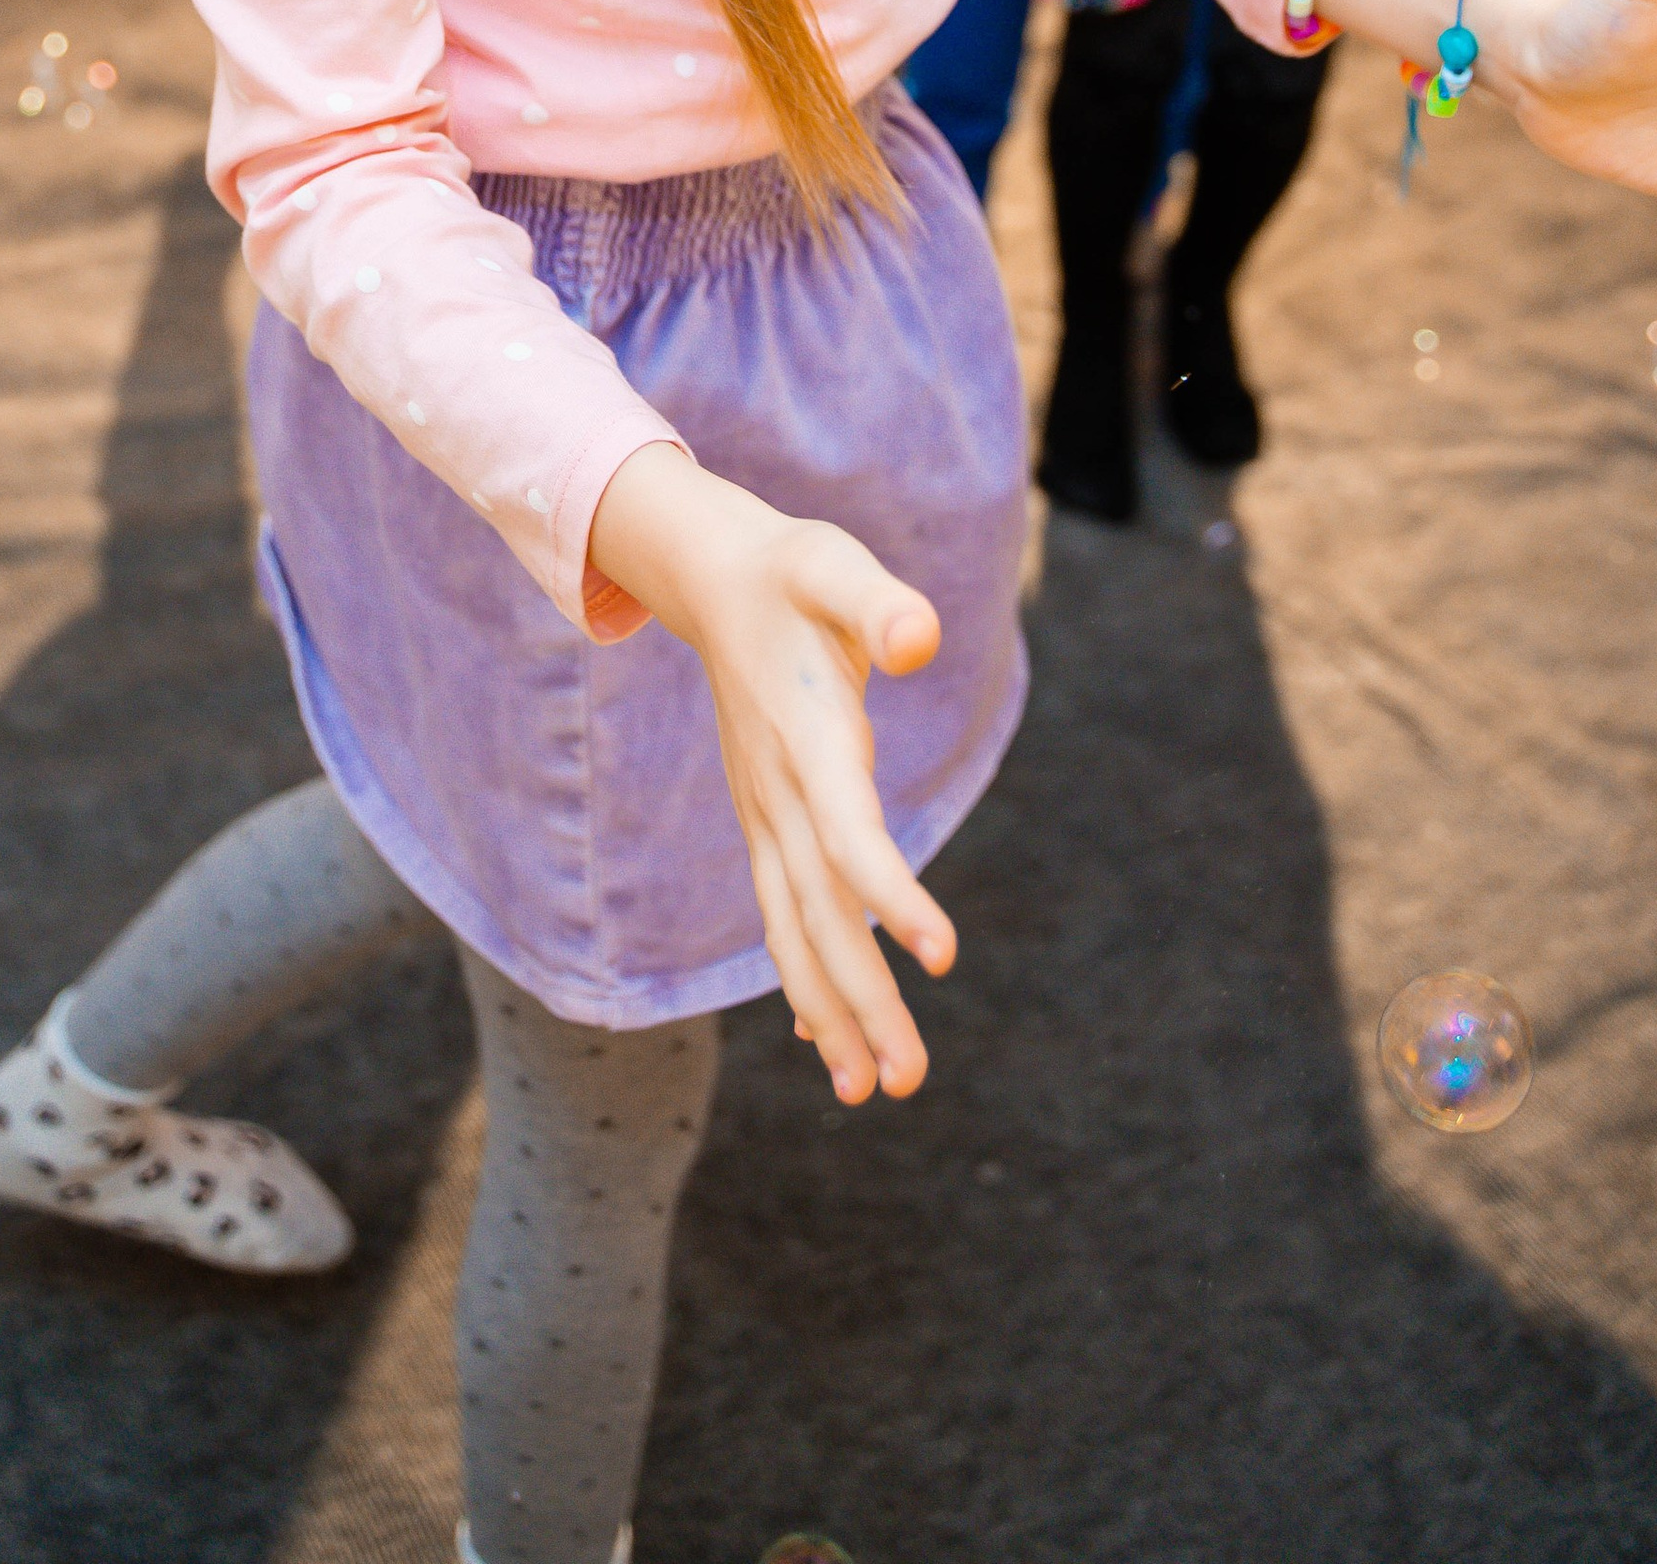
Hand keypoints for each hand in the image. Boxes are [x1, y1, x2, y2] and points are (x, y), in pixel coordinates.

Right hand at [588, 446, 952, 1103]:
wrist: (715, 579)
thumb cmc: (791, 572)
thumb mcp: (835, 566)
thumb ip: (877, 603)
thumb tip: (919, 636)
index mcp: (806, 741)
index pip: (847, 834)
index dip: (891, 894)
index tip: (941, 957)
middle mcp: (778, 795)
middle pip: (820, 913)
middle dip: (861, 1000)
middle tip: (904, 1082)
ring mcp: (764, 816)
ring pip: (795, 930)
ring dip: (829, 1011)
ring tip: (868, 1089)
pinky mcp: (765, 822)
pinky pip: (781, 913)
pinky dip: (802, 977)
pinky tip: (821, 1038)